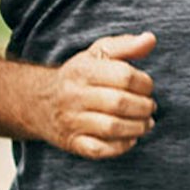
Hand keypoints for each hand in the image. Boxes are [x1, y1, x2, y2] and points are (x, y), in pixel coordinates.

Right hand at [44, 31, 157, 159]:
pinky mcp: (72, 142)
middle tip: (150, 107)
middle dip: (144, 107)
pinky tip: (130, 138)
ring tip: (146, 123)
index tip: (147, 87)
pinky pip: (100, 150)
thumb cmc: (78, 77)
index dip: (144, 83)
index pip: (124, 75)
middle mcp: (74, 95)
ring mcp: (71, 121)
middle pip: (120, 103)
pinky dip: (121, 146)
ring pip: (112, 128)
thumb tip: (151, 39)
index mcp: (82, 70)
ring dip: (138, 127)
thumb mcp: (97, 54)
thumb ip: (126, 45)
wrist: (38, 102)